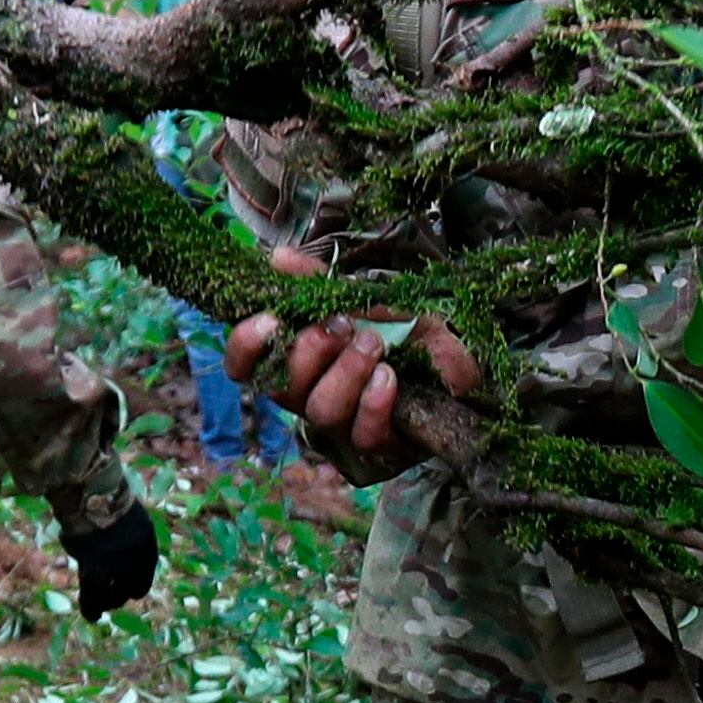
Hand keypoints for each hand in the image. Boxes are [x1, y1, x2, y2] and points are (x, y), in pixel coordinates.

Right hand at [61, 502, 159, 619]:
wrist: (93, 495)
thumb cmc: (111, 502)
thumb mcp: (131, 520)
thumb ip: (131, 541)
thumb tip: (124, 557)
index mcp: (146, 548)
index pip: (144, 576)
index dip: (136, 585)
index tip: (131, 591)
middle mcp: (133, 561)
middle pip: (129, 588)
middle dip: (121, 596)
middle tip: (113, 600)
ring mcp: (112, 565)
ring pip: (110, 595)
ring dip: (105, 604)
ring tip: (99, 613)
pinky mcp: (90, 567)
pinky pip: (91, 593)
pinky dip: (90, 606)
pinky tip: (91, 616)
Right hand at [223, 246, 487, 479]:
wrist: (457, 356)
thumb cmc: (401, 329)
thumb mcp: (362, 297)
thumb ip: (318, 282)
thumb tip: (278, 258)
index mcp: (297, 362)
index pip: (245, 366)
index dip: (245, 346)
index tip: (269, 319)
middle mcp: (311, 397)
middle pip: (282, 389)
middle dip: (309, 351)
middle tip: (341, 324)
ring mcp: (344, 425)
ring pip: (321, 411)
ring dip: (345, 372)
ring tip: (373, 344)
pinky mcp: (380, 444)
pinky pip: (363, 433)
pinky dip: (373, 402)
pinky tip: (389, 377)